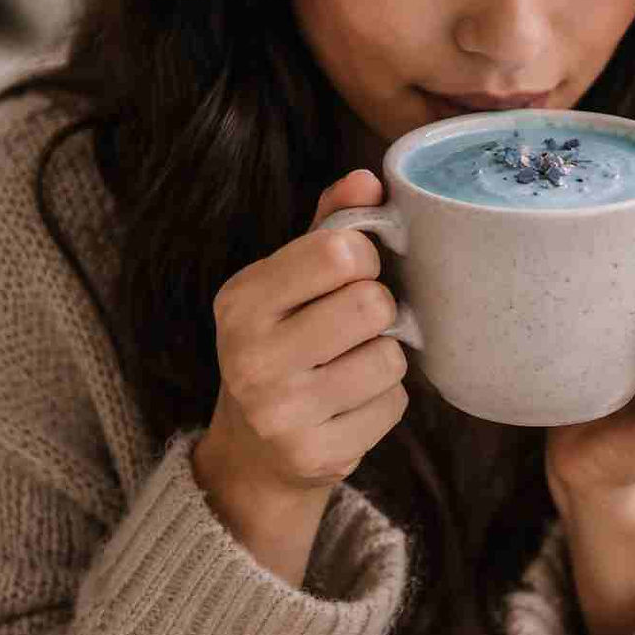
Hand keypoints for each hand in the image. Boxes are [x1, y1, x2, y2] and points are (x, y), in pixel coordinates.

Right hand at [201, 169, 408, 496]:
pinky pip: (393, 405)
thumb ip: (328, 225)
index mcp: (241, 300)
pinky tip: (351, 404)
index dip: (364, 257)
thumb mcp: (288, 281)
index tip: (352, 273)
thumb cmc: (283, 344)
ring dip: (384, 358)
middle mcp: (251, 356)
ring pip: (389, 357)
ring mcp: (281, 413)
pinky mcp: (317, 455)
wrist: (254, 451)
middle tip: (356, 325)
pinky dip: (384, 401)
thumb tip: (368, 179)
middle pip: (371, 304)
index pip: (339, 252)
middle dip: (378, 310)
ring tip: (351, 365)